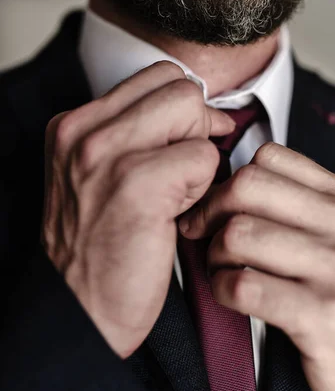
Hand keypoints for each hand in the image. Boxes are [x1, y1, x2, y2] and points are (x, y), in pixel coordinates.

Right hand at [42, 61, 234, 358]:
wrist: (80, 313)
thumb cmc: (98, 250)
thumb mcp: (98, 178)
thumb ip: (136, 136)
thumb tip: (202, 112)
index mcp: (75, 126)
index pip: (155, 77)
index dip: (184, 108)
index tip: (186, 141)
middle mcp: (85, 132)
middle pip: (177, 85)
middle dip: (197, 124)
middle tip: (188, 169)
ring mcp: (107, 155)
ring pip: (192, 110)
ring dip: (199, 153)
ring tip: (180, 193)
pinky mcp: (138, 185)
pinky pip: (202, 157)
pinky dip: (203, 186)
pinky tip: (180, 214)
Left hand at [178, 142, 334, 390]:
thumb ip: (296, 203)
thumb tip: (227, 182)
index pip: (270, 157)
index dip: (229, 180)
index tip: (214, 207)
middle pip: (248, 186)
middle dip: (211, 211)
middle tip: (203, 235)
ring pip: (239, 234)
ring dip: (214, 255)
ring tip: (221, 269)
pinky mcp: (324, 315)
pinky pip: (243, 285)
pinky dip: (221, 288)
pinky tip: (230, 295)